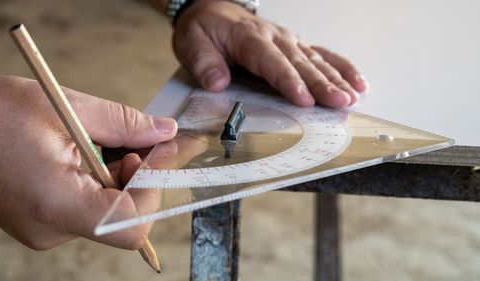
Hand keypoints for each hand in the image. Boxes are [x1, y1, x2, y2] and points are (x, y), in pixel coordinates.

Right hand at [0, 76, 176, 249]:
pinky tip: (89, 154)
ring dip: (120, 176)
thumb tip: (164, 133)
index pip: (132, 223)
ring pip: (110, 211)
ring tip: (101, 142)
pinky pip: (90, 208)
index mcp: (56, 205)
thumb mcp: (62, 107)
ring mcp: (46, 230)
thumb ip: (123, 123)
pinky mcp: (43, 221)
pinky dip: (100, 181)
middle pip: (125, 217)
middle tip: (135, 141)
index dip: (154, 188)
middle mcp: (52, 230)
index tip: (155, 152)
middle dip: (140, 177)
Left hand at [172, 0, 368, 106]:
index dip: (289, 81)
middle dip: (322, 84)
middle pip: (301, 63)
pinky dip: (342, 67)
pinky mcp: (296, 45)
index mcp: (249, 39)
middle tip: (340, 102)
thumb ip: (203, 62)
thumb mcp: (191, 42)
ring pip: (316, 60)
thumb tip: (217, 82)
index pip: (272, 62)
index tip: (304, 99)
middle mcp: (275, 37)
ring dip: (336, 79)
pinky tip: (358, 81)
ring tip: (353, 97)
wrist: (214, 10)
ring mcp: (288, 40)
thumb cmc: (205, 29)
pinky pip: (323, 54)